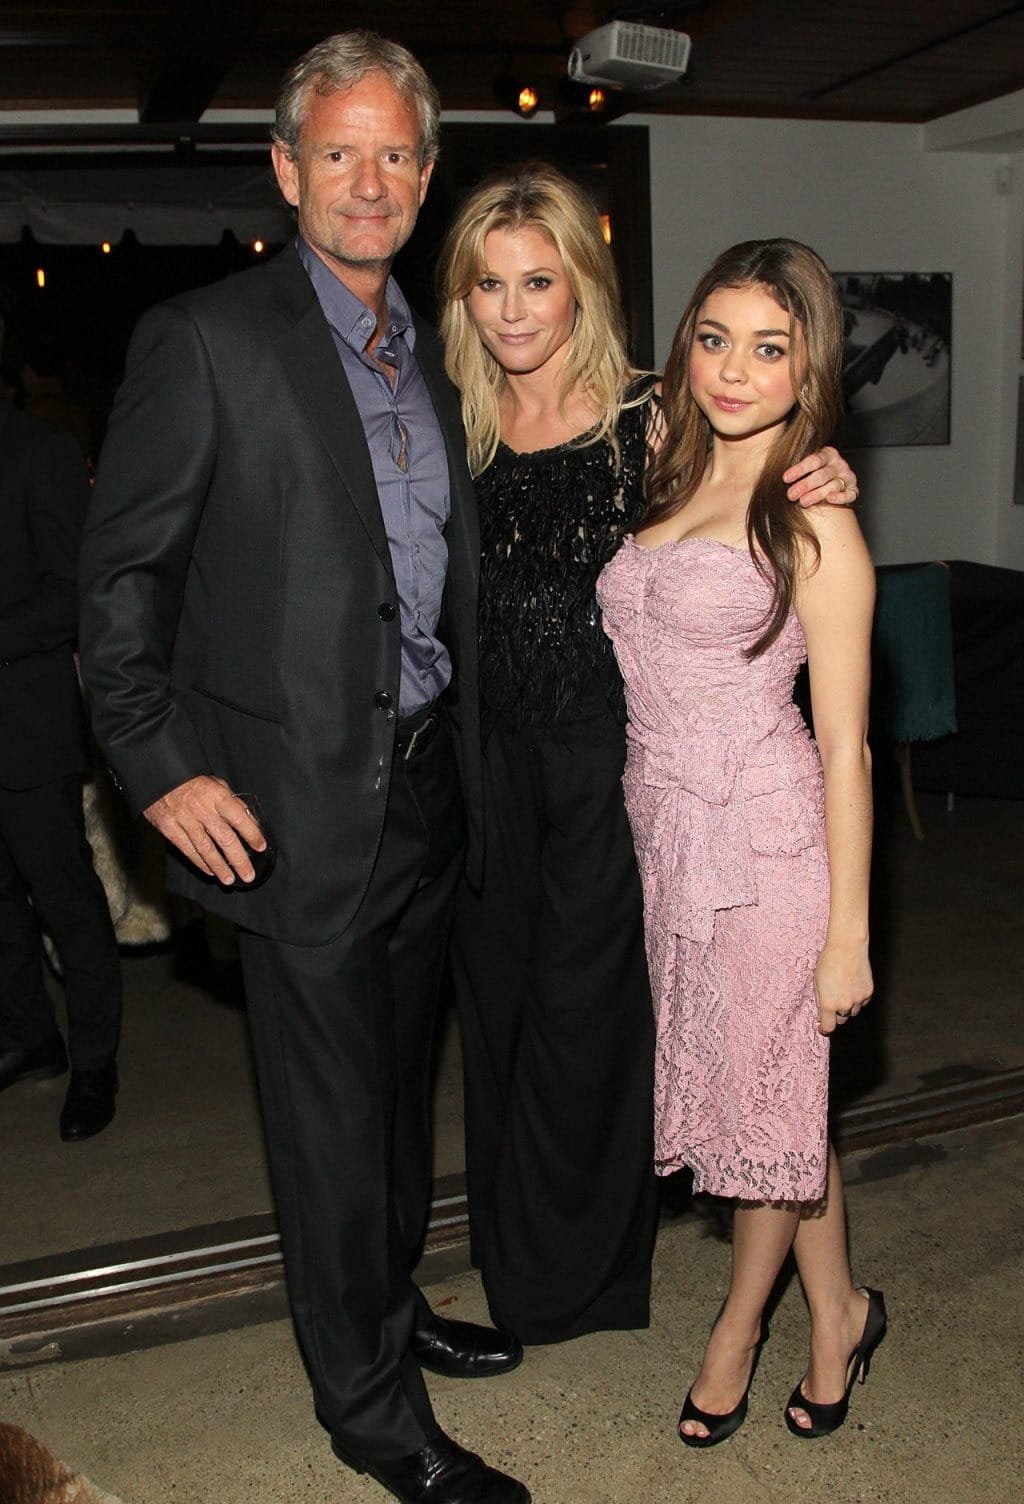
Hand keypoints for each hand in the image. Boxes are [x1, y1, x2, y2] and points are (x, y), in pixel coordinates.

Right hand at [143, 775, 265, 883]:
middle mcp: (201, 808)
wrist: (159, 777)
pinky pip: (187, 850)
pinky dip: (200, 863)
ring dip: (220, 867)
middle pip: (224, 838)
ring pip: (205, 849)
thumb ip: (233, 803)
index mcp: (216, 795)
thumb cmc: (193, 782)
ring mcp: (184, 819)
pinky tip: (211, 871)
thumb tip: (250, 821)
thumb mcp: (217, 784)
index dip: (252, 834)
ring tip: (230, 880)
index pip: (239, 817)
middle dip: (238, 860)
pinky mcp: (169, 828)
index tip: (261, 847)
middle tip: (248, 875)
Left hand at [784, 446, 857, 508]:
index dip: (799, 469)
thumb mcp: (806, 467)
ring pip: (833, 485)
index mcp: (827, 454)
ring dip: (817, 494)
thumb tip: (774, 475)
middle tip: (791, 495)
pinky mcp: (853, 489)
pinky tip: (830, 499)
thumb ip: (796, 470)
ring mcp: (847, 476)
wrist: (830, 482)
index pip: (813, 460)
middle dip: (805, 485)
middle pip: (822, 474)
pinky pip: (849, 494)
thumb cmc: (812, 474)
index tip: (785, 478)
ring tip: (803, 501)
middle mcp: (839, 464)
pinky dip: (841, 497)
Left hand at [813, 941, 872, 1035]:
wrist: (847, 947)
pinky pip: (862, 1002)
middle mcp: (844, 1005)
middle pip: (841, 1020)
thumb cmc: (828, 962)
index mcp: (828, 1003)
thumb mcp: (817, 982)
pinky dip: (858, 998)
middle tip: (833, 1001)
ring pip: (853, 1012)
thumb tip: (823, 1014)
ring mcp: (858, 1000)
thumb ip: (820, 1000)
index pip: (829, 1026)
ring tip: (843, 989)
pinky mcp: (869, 993)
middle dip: (836, 1015)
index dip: (825, 1029)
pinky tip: (853, 984)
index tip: (823, 1029)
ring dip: (848, 1007)